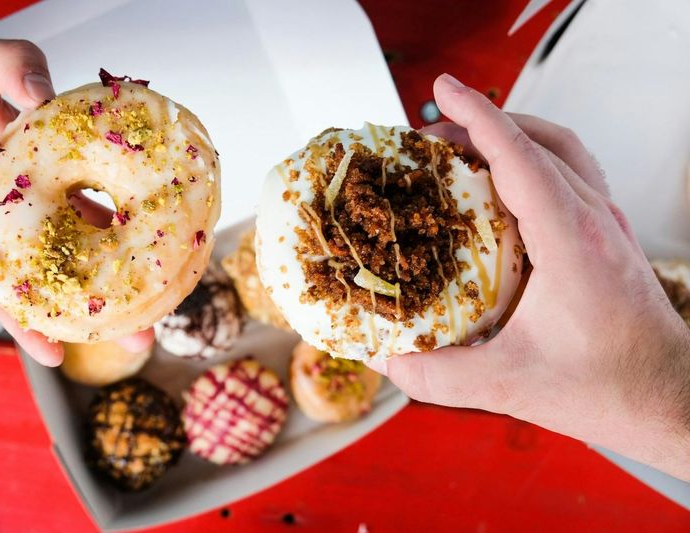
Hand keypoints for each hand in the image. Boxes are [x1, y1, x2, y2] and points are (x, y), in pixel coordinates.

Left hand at [0, 39, 153, 365]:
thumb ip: (11, 65)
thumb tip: (49, 94)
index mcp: (47, 161)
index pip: (105, 182)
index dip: (139, 203)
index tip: (173, 224)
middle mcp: (39, 204)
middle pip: (97, 241)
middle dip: (133, 270)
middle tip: (167, 293)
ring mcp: (11, 242)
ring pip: (62, 281)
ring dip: (96, 311)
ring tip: (133, 335)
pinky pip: (7, 304)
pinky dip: (30, 330)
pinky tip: (54, 351)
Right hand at [367, 74, 689, 480]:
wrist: (670, 398)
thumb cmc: (606, 389)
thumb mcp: (509, 385)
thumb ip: (438, 377)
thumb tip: (384, 358)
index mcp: (570, 243)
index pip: (520, 157)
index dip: (476, 117)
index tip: (443, 89)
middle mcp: (595, 220)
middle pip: (539, 140)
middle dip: (482, 122)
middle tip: (430, 132)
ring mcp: (608, 224)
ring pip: (562, 148)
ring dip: (512, 133)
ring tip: (464, 143)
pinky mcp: (610, 235)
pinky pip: (573, 171)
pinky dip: (535, 157)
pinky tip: (506, 182)